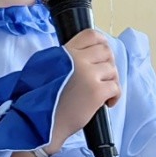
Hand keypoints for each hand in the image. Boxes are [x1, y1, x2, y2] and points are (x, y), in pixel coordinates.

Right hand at [50, 30, 119, 146]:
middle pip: (106, 51)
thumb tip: (80, 54)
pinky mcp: (96, 92)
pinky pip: (115, 87)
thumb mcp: (44, 66)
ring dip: (111, 81)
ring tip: (103, 93)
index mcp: (65, 52)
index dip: (101, 43)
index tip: (103, 53)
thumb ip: (62, 57)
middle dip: (108, 63)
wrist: (40, 121)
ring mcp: (88, 75)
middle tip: (103, 77)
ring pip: (112, 70)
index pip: (91, 35)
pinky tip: (106, 103)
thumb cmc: (40, 99)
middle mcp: (77, 60)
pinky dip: (114, 96)